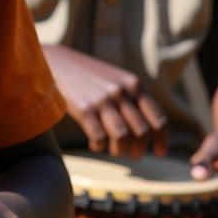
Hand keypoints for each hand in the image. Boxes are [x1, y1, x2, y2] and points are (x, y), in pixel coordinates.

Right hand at [43, 44, 167, 156]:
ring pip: (122, 137)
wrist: (56, 62)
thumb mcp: (115, 80)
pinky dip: (99, 146)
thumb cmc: (87, 75)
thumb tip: (145, 131)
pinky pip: (99, 138)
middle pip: (141, 132)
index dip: (161, 140)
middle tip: (132, 155)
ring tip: (113, 150)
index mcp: (134, 84)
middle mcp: (121, 92)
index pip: (157, 119)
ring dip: (119, 150)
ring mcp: (102, 100)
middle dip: (139, 150)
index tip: (159, 153)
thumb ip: (131, 98)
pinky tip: (94, 143)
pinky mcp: (84, 109)